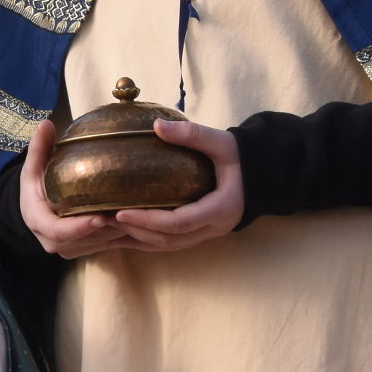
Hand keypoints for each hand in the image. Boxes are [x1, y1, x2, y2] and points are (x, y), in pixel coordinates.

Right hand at [19, 120, 132, 257]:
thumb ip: (39, 147)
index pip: (59, 231)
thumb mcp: (33, 167)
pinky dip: (123, 235)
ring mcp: (71, 249)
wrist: (34, 209)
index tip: (100, 217)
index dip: (79, 227)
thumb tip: (46, 123)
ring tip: (141, 216)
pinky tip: (141, 221)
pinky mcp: (85, 250)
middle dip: (108, 230)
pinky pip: (106, 246)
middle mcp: (53, 242)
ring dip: (119, 233)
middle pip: (84, 240)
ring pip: (99, 245)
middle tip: (131, 214)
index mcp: (38, 221)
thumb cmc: (35, 186)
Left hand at [109, 119, 244, 250]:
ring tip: (108, 228)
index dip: (149, 221)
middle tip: (105, 220)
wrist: (266, 173)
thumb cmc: (245, 156)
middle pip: (169, 240)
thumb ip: (192, 135)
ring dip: (139, 240)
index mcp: (220, 208)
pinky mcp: (202, 231)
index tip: (121, 213)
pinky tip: (125, 233)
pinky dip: (148, 239)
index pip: (179, 222)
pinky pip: (172, 242)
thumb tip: (157, 126)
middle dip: (136, 232)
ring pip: (169, 246)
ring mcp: (209, 233)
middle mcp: (214, 227)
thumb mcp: (223, 142)